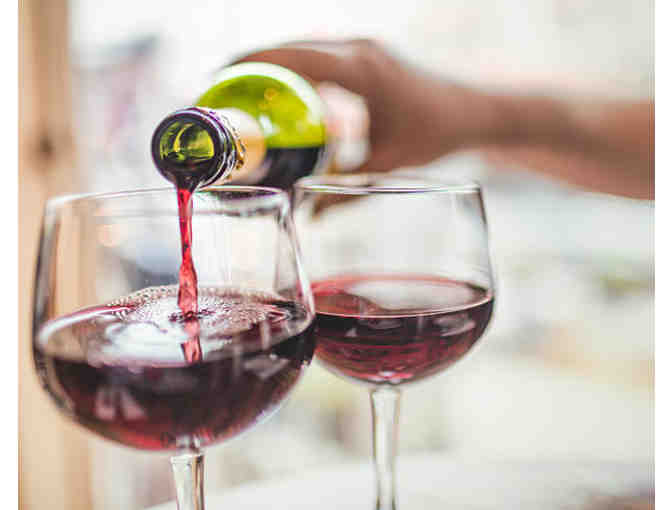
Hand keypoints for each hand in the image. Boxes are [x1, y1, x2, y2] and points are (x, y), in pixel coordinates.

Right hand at [235, 39, 496, 172]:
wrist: (471, 108)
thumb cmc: (436, 132)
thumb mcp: (388, 164)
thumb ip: (346, 189)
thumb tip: (308, 214)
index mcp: (363, 70)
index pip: (294, 59)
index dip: (250, 67)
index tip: (216, 84)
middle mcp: (358, 49)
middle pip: (288, 48)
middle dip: (247, 66)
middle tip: (216, 95)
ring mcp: (360, 48)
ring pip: (300, 49)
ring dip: (267, 67)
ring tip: (235, 94)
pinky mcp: (362, 55)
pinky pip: (315, 57)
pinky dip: (289, 72)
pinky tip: (274, 95)